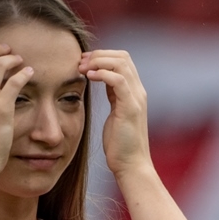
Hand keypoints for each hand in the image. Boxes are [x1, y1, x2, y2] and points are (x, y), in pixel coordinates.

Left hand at [79, 50, 149, 176]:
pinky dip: (102, 73)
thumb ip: (113, 95)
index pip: (122, 60)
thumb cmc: (120, 144)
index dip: (102, 56)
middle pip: (123, 56)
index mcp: (134, 92)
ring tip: (82, 69)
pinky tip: (88, 78)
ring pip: (121, 63)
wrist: (131, 164)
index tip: (83, 64)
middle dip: (98, 55)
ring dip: (98, 61)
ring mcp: (136, 98)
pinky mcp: (130, 107)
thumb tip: (100, 81)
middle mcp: (138, 92)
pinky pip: (118, 80)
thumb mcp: (116, 112)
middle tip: (80, 64)